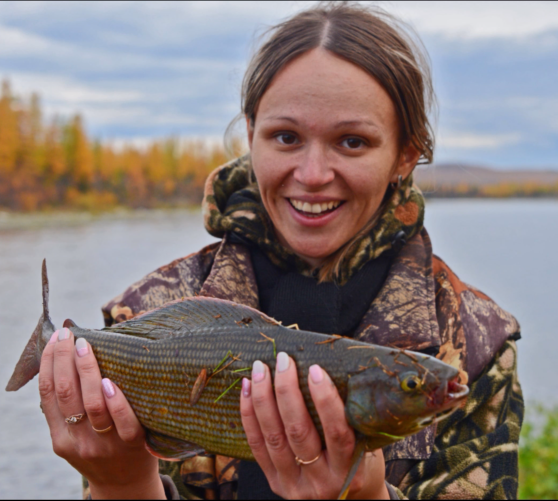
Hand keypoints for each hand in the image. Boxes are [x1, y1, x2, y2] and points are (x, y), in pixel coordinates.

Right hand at [38, 327, 164, 499]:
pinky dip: (116, 401)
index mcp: (61, 436)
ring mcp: (104, 444)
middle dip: (65, 359)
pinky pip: (124, 422)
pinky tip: (111, 382)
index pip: (49, 393)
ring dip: (87, 371)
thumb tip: (69, 358)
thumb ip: (70, 408)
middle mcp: (78, 440)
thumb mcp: (75, 435)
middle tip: (70, 335)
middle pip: (66, 394)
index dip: (50, 363)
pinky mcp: (132, 445)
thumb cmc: (101, 448)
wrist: (124, 485)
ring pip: (91, 404)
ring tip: (87, 347)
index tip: (56, 338)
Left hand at [240, 352, 389, 499]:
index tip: (316, 369)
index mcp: (348, 471)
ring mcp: (293, 484)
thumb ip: (352, 418)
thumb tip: (335, 369)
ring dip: (263, 397)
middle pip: (298, 431)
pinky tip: (247, 389)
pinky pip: (256, 445)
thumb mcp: (366, 444)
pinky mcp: (274, 482)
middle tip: (283, 359)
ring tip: (260, 368)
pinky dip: (249, 414)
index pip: (336, 432)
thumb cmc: (361, 462)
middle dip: (287, 390)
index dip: (325, 400)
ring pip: (273, 436)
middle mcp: (320, 481)